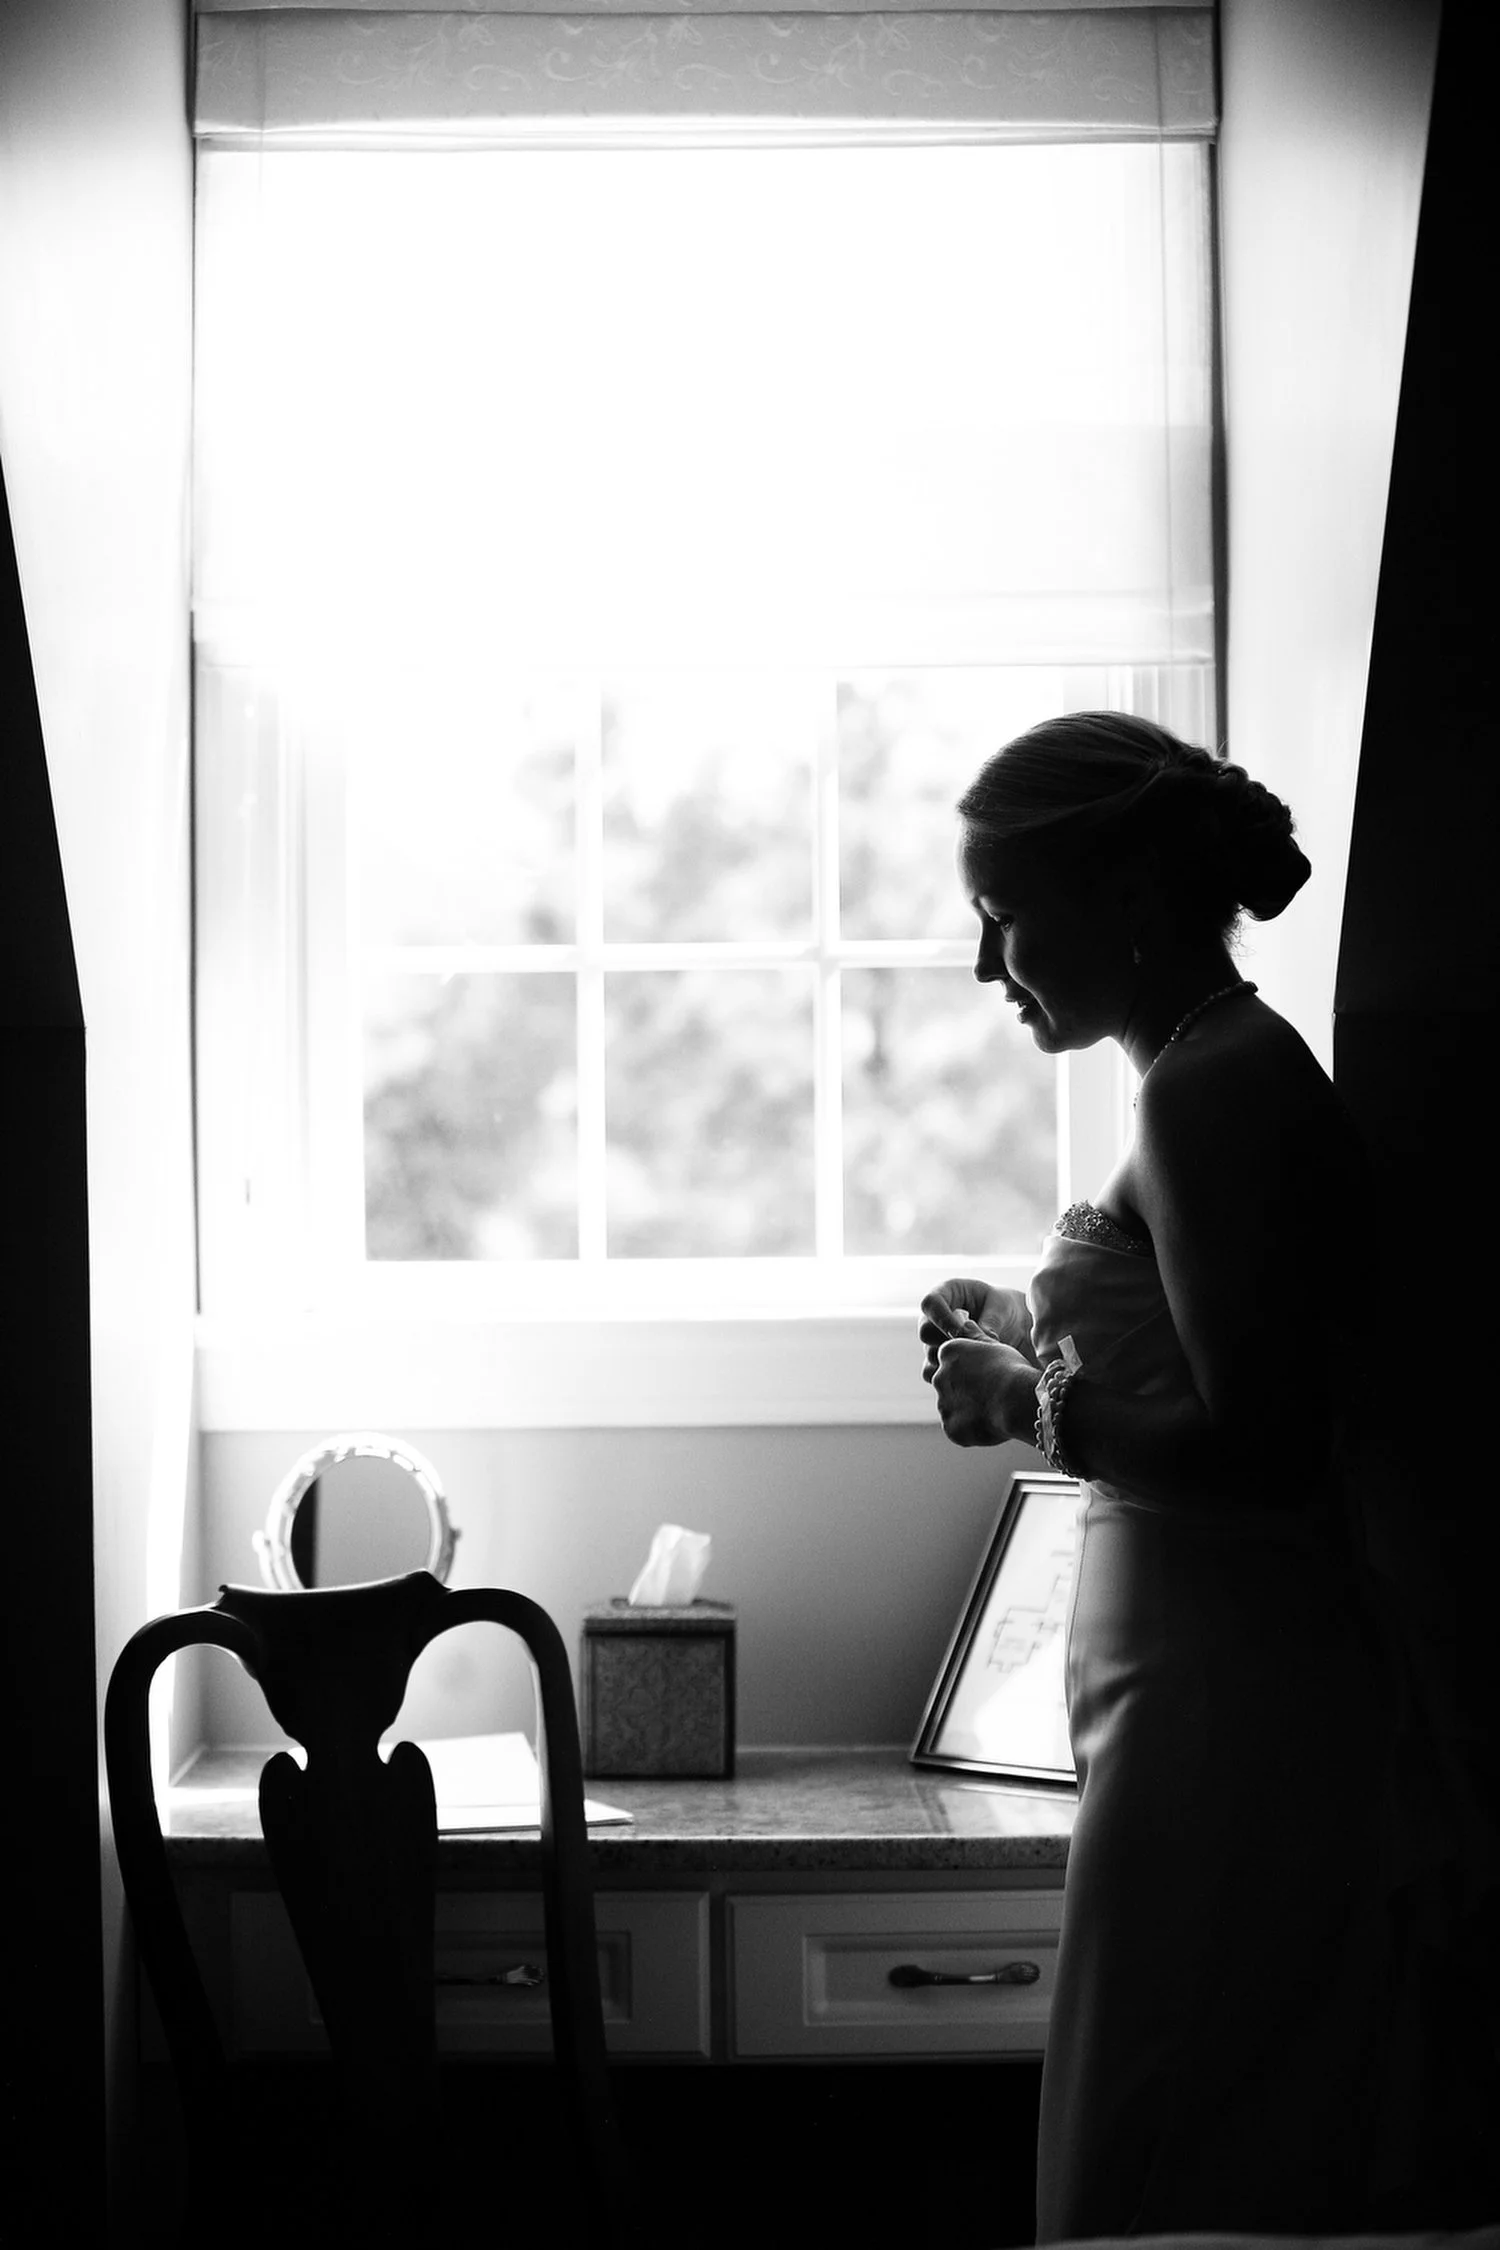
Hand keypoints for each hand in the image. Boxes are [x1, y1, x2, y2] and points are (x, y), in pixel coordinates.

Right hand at [918, 1279, 1036, 1386]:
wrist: (1010, 1325)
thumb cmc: (1004, 1308)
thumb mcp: (1001, 1308)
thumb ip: (989, 1322)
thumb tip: (979, 1343)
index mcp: (945, 1293)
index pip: (930, 1303)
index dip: (942, 1319)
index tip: (960, 1332)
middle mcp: (934, 1316)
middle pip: (926, 1332)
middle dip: (948, 1343)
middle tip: (972, 1350)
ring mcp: (934, 1339)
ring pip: (929, 1354)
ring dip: (952, 1361)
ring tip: (978, 1362)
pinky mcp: (938, 1359)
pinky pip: (931, 1371)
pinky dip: (948, 1376)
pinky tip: (971, 1374)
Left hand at [930, 1338, 1039, 1447]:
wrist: (1016, 1400)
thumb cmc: (1011, 1369)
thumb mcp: (994, 1345)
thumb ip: (975, 1335)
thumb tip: (963, 1322)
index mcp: (948, 1353)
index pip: (952, 1361)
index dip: (970, 1370)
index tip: (987, 1376)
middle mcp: (939, 1377)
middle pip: (949, 1384)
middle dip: (965, 1391)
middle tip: (990, 1395)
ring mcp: (943, 1404)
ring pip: (953, 1408)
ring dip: (967, 1411)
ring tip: (993, 1411)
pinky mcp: (950, 1427)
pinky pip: (958, 1429)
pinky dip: (970, 1430)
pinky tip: (989, 1425)